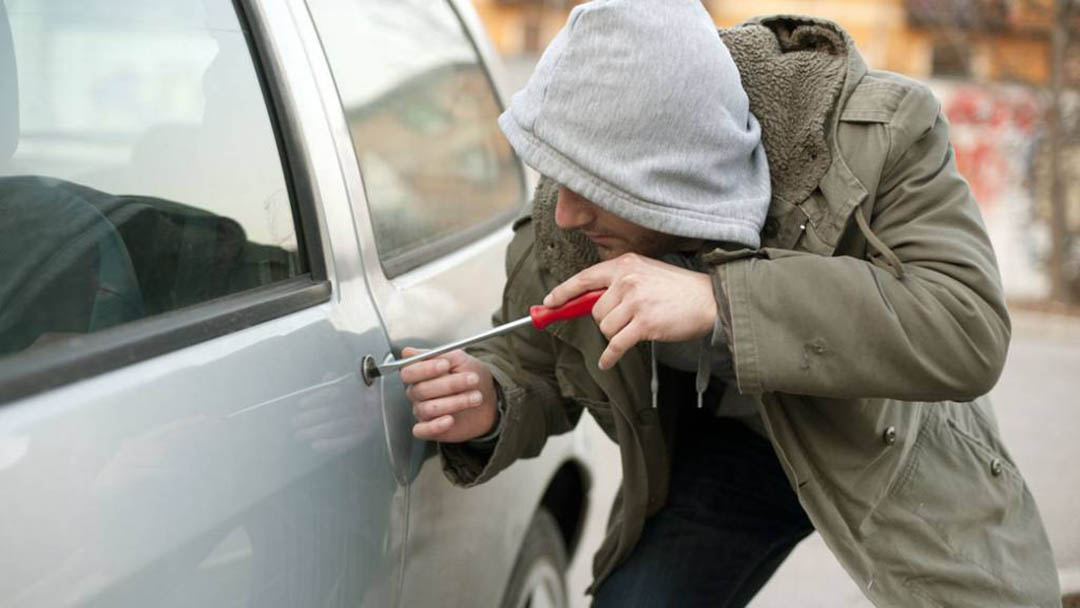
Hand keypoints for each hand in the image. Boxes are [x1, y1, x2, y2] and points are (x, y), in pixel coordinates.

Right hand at [400, 348, 498, 442]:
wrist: (489, 399)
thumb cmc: (471, 377)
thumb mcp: (460, 359)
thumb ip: (438, 355)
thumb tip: (409, 352)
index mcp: (420, 374)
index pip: (409, 372)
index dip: (425, 369)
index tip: (446, 365)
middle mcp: (417, 393)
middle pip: (421, 390)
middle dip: (450, 384)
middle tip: (472, 379)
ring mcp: (422, 411)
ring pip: (428, 409)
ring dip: (455, 402)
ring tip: (475, 397)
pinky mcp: (430, 429)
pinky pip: (422, 430)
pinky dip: (435, 426)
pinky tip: (450, 420)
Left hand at [543, 253, 716, 369]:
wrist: (709, 300)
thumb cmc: (678, 289)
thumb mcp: (646, 273)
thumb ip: (620, 282)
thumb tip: (589, 301)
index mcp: (625, 264)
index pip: (584, 278)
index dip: (563, 292)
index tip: (549, 302)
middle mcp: (627, 280)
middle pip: (594, 310)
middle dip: (605, 320)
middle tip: (627, 320)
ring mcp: (635, 302)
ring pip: (604, 328)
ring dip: (615, 335)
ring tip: (637, 328)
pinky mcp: (644, 324)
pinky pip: (616, 345)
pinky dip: (610, 356)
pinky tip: (607, 361)